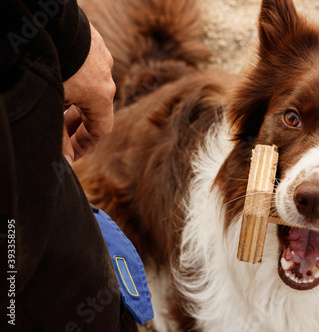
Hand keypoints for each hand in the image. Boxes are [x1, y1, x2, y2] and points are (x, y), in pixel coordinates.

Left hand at [62, 23, 114, 165]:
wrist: (55, 23)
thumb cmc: (54, 65)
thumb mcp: (54, 105)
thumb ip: (59, 137)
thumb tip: (66, 164)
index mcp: (102, 96)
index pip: (102, 129)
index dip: (86, 144)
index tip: (73, 152)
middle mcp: (107, 78)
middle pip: (96, 110)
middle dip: (77, 125)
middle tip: (61, 134)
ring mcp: (102, 58)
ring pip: (91, 88)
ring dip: (76, 101)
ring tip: (57, 107)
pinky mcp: (94, 43)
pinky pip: (88, 68)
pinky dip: (76, 80)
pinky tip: (61, 79)